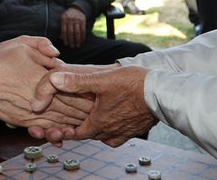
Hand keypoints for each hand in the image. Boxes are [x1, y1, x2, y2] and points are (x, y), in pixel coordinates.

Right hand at [0, 36, 89, 129]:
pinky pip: (44, 128)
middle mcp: (40, 97)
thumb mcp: (22, 43)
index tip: (97, 95)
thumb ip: (42, 46)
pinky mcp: (23, 120)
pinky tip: (64, 133)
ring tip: (86, 124)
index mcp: (44, 78)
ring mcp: (32, 111)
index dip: (85, 93)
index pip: (71, 89)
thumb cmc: (0, 60)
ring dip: (73, 123)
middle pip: (68, 107)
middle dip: (84, 111)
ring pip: (58, 120)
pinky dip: (56, 131)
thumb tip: (58, 54)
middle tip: (98, 113)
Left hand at [31, 64, 154, 146]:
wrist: (163, 93)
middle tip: (75, 119)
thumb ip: (77, 81)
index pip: (76, 133)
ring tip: (94, 118)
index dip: (67, 129)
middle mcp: (111, 132)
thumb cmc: (134, 84)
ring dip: (98, 129)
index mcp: (99, 123)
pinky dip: (113, 130)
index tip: (61, 125)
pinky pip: (119, 135)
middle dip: (81, 127)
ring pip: (105, 136)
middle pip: (90, 134)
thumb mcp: (102, 79)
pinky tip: (113, 121)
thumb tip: (54, 80)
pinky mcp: (136, 129)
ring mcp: (125, 132)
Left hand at [60, 7, 86, 48]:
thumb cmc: (68, 16)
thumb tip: (61, 38)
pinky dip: (82, 36)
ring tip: (77, 45)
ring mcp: (77, 20)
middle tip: (72, 47)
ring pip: (77, 32)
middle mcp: (70, 20)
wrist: (77, 8)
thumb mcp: (63, 19)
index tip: (66, 44)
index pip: (64, 31)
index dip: (65, 38)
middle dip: (71, 40)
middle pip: (70, 32)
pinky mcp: (83, 20)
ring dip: (77, 40)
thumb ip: (62, 28)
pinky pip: (83, 30)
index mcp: (64, 19)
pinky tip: (82, 41)